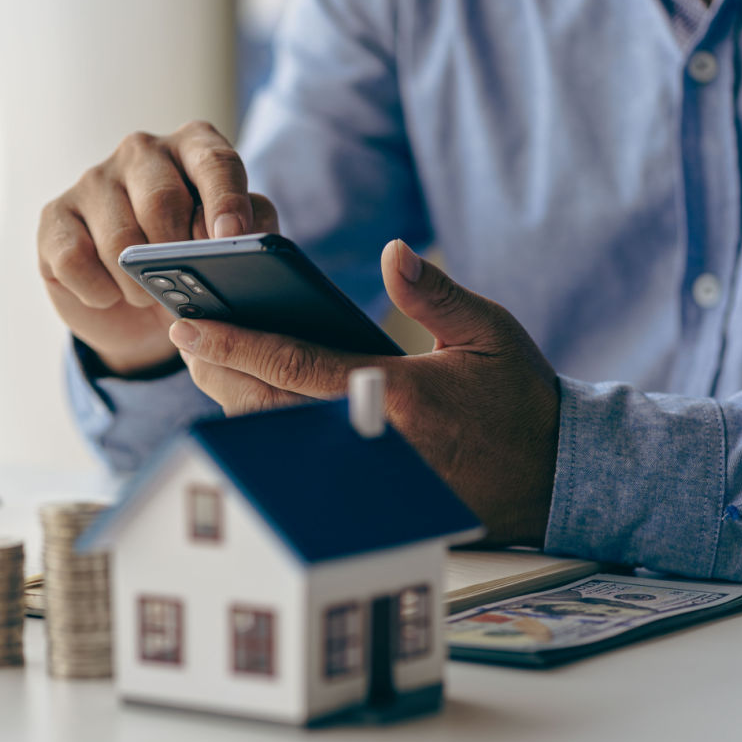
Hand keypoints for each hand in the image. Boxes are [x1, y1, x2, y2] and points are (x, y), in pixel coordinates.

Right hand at [37, 121, 278, 374]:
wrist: (132, 310)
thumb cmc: (189, 267)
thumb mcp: (230, 249)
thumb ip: (248, 232)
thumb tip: (242, 238)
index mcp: (193, 146)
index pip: (214, 161)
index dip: (225, 200)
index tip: (231, 238)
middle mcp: (142, 151)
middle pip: (162, 201)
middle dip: (175, 256)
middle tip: (182, 286)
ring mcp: (92, 179)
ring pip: (119, 239)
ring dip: (138, 285)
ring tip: (147, 296)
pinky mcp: (54, 215)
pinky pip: (75, 259)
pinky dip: (99, 291)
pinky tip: (108, 294)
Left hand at [169, 240, 559, 545]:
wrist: (556, 480)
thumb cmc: (521, 400)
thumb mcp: (489, 332)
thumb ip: (434, 293)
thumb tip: (392, 251)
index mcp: (393, 394)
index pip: (293, 364)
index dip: (233, 344)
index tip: (187, 325)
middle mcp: (365, 437)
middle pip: (262, 405)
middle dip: (215, 371)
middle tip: (184, 337)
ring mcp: (359, 470)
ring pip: (271, 437)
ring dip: (232, 399)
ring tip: (205, 360)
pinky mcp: (362, 491)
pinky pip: (296, 460)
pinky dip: (264, 429)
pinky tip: (246, 397)